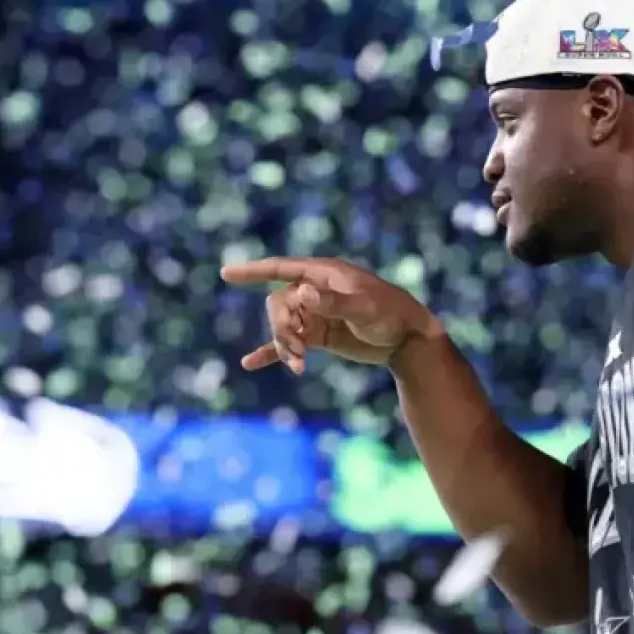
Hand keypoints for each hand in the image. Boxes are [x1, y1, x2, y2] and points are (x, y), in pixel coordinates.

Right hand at [221, 257, 441, 373]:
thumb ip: (333, 302)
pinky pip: (288, 343)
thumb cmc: (389, 314)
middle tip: (297, 351)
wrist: (406, 339)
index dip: (253, 271)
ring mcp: (315, 314)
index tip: (226, 274)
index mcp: (323, 274)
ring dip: (283, 345)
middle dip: (281, 328)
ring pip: (282, 327)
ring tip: (298, 365)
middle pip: (278, 305)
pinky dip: (271, 353)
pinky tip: (250, 363)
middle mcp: (314, 291)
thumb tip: (301, 292)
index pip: (281, 269)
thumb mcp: (364, 308)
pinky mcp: (318, 336)